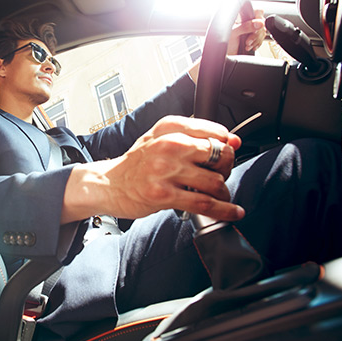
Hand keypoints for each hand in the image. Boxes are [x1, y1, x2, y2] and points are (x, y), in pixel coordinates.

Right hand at [62, 116, 244, 223]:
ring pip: (214, 181)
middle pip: (219, 155)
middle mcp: (168, 145)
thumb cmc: (137, 163)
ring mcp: (165, 170)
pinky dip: (224, 210)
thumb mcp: (161, 138)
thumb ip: (195, 136)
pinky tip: (232, 212)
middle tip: (220, 175)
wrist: (108, 184)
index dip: (227, 146)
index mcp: (170, 128)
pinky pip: (204, 203)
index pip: (215, 132)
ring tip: (220, 195)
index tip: (227, 154)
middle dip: (227, 168)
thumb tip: (233, 140)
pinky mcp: (164, 195)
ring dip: (224, 192)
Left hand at [187, 9, 265, 83]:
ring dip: (256, 40)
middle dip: (256, 34)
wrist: (221, 56)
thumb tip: (259, 23)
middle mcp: (246, 22)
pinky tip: (250, 47)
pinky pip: (261, 39)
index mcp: (241, 17)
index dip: (259, 20)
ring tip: (247, 45)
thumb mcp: (234, 34)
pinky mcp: (252, 38)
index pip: (257, 12)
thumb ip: (246, 27)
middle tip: (248, 41)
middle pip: (261, 24)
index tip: (255, 29)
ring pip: (262, 32)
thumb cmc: (222, 43)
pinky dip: (257, 44)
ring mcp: (249, 30)